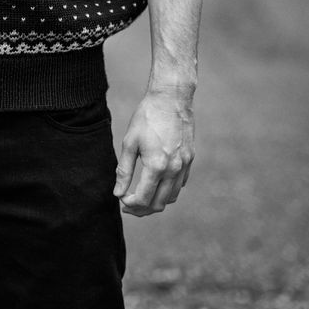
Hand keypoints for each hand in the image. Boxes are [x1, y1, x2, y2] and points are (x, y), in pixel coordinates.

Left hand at [114, 89, 194, 215]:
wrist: (171, 99)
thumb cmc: (146, 117)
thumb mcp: (130, 142)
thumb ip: (123, 171)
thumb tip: (118, 193)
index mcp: (157, 166)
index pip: (144, 199)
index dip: (130, 205)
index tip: (121, 201)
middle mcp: (174, 170)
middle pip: (159, 204)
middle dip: (142, 209)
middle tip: (128, 205)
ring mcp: (184, 166)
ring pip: (171, 197)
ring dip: (156, 202)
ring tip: (141, 197)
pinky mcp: (190, 160)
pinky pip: (180, 184)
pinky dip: (168, 190)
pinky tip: (156, 184)